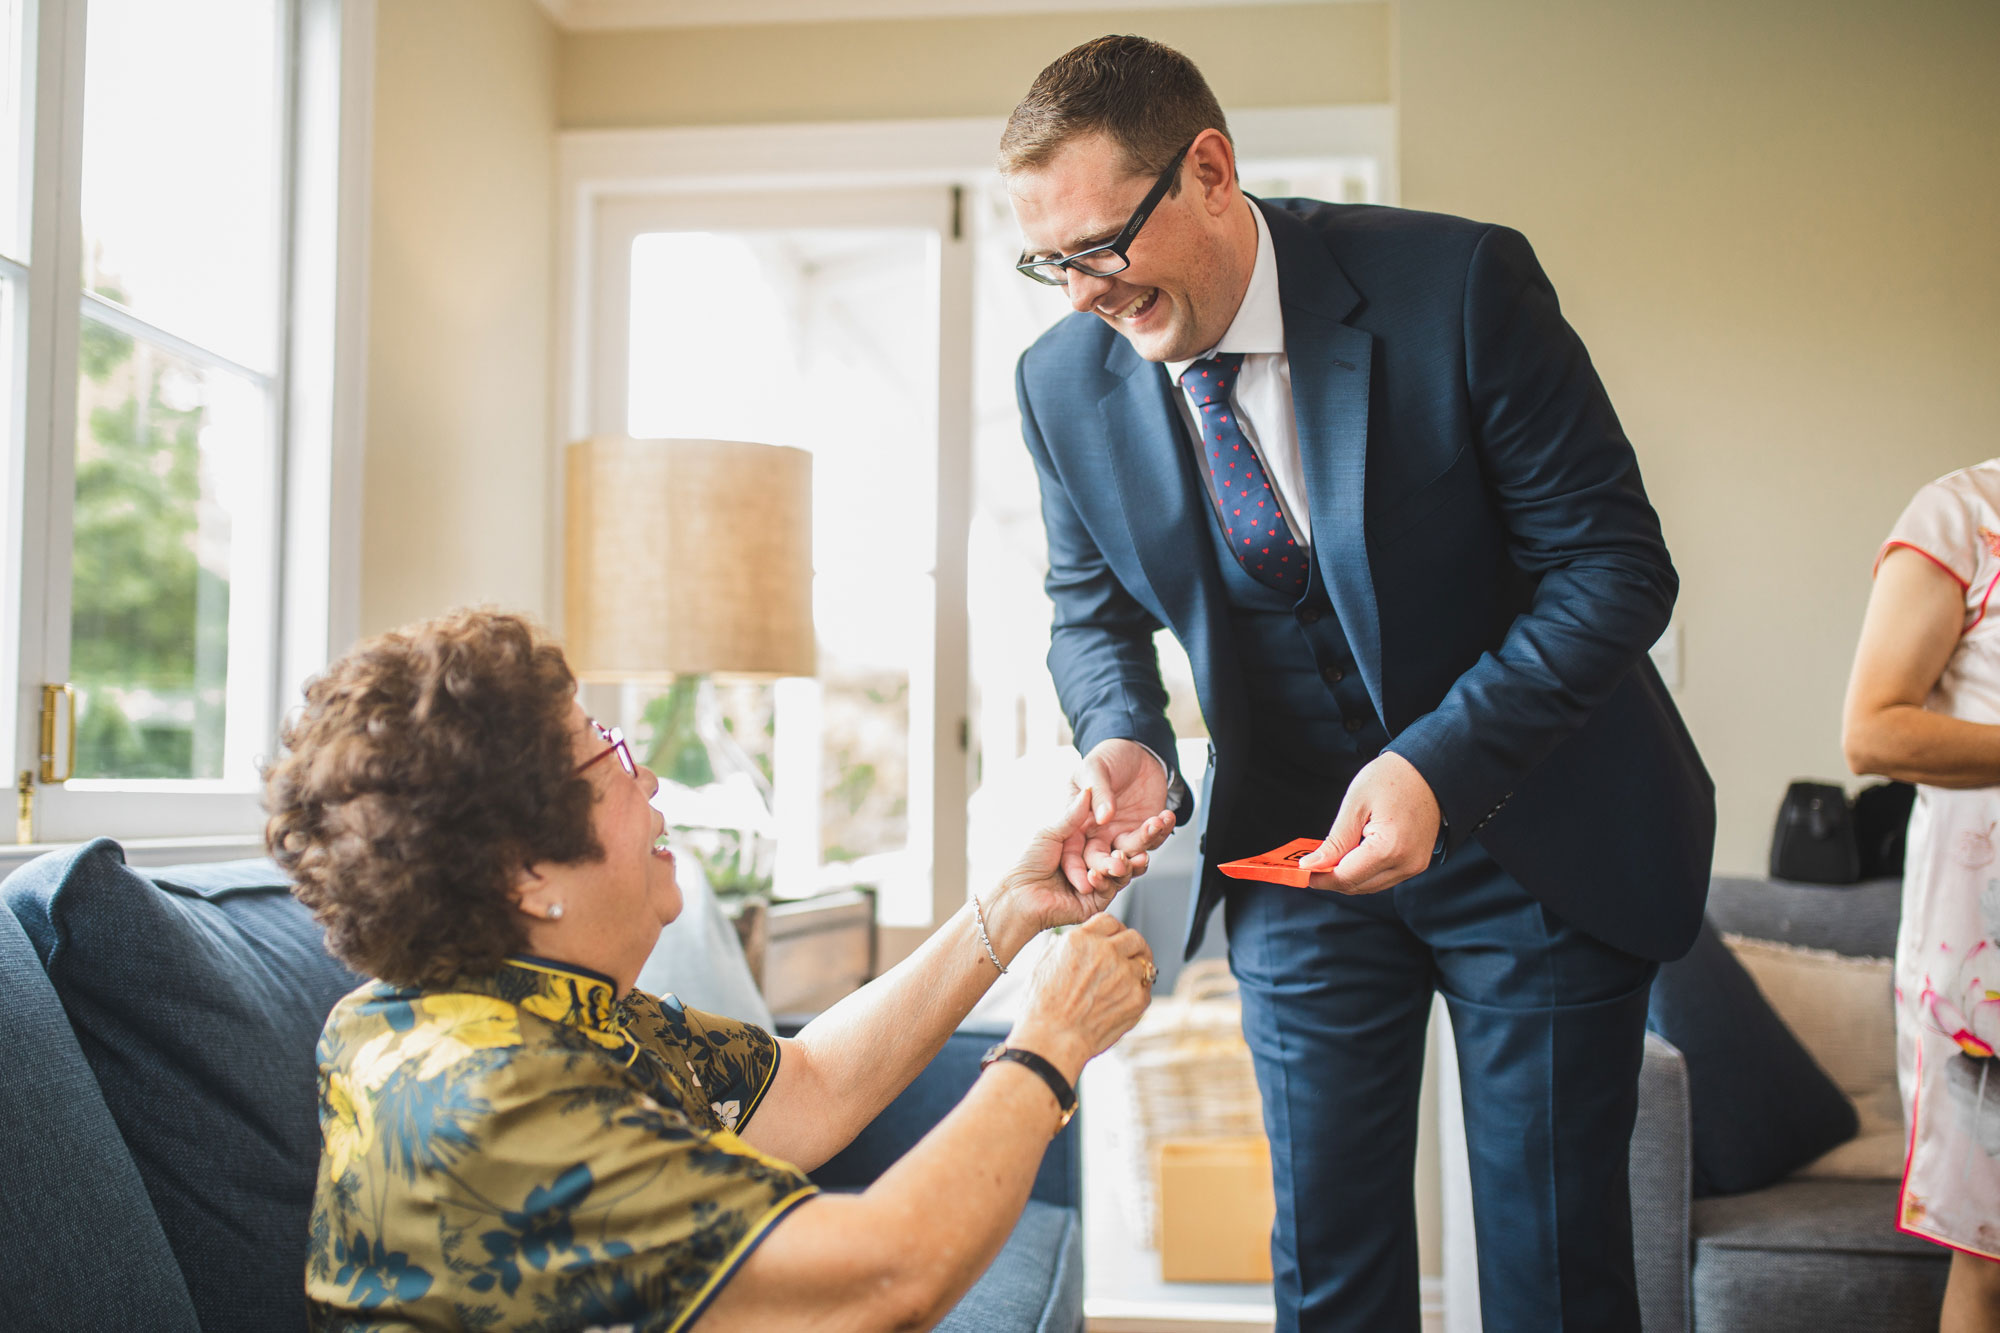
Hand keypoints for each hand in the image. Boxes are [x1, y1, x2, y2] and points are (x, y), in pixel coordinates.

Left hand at [993, 787, 1173, 933]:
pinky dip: (1120, 876)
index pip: (1111, 832)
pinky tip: (1122, 865)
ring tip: (1141, 850)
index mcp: (1082, 843)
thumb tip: (1089, 791)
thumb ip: (1074, 815)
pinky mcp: (1097, 900)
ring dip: (1134, 859)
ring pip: (1123, 868)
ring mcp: (1097, 881)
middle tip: (1156, 825)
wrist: (1018, 896)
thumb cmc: (1029, 862)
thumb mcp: (1052, 832)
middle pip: (1123, 849)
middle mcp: (1092, 861)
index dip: (1130, 822)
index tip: (1148, 811)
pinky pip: (1114, 887)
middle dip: (1141, 840)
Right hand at [1009, 913, 1155, 1082]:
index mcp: (1080, 940)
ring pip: (1144, 963)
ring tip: (1128, 983)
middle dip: (1133, 947)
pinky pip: (1146, 989)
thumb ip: (1061, 948)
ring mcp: (1124, 974)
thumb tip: (1066, 942)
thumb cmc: (1041, 1008)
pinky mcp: (1136, 998)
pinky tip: (1123, 1003)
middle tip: (1132, 957)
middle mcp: (1105, 952)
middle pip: (1133, 937)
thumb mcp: (1042, 966)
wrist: (1052, 1039)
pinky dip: (1138, 994)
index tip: (1115, 940)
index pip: (1109, 921)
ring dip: (1138, 970)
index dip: (1114, 930)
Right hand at [1063, 739, 1176, 899]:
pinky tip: (1165, 816)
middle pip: (1101, 861)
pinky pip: (1153, 839)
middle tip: (1121, 866)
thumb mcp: (1094, 768)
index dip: (1076, 869)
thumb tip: (1103, 817)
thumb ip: (1097, 791)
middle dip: (1111, 867)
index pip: (1072, 853)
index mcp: (1077, 824)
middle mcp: (1098, 834)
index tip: (1085, 881)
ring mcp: (1122, 834)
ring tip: (1153, 824)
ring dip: (1143, 843)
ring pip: (1130, 853)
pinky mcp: (1144, 830)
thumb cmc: (1107, 758)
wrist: (1136, 751)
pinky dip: (1161, 830)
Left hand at [1296, 752, 1440, 895]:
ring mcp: (1414, 866)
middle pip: (1358, 886)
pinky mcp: (1417, 864)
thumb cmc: (1392, 778)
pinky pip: (1383, 877)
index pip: (1346, 877)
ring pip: (1370, 885)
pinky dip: (1364, 871)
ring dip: (1347, 876)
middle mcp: (1406, 864)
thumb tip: (1312, 865)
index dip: (1320, 877)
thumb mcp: (1355, 805)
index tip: (1300, 870)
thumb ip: (1335, 841)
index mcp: (1390, 848)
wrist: (1429, 770)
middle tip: (1310, 863)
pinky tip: (1351, 854)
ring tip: (1329, 856)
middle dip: (1331, 878)